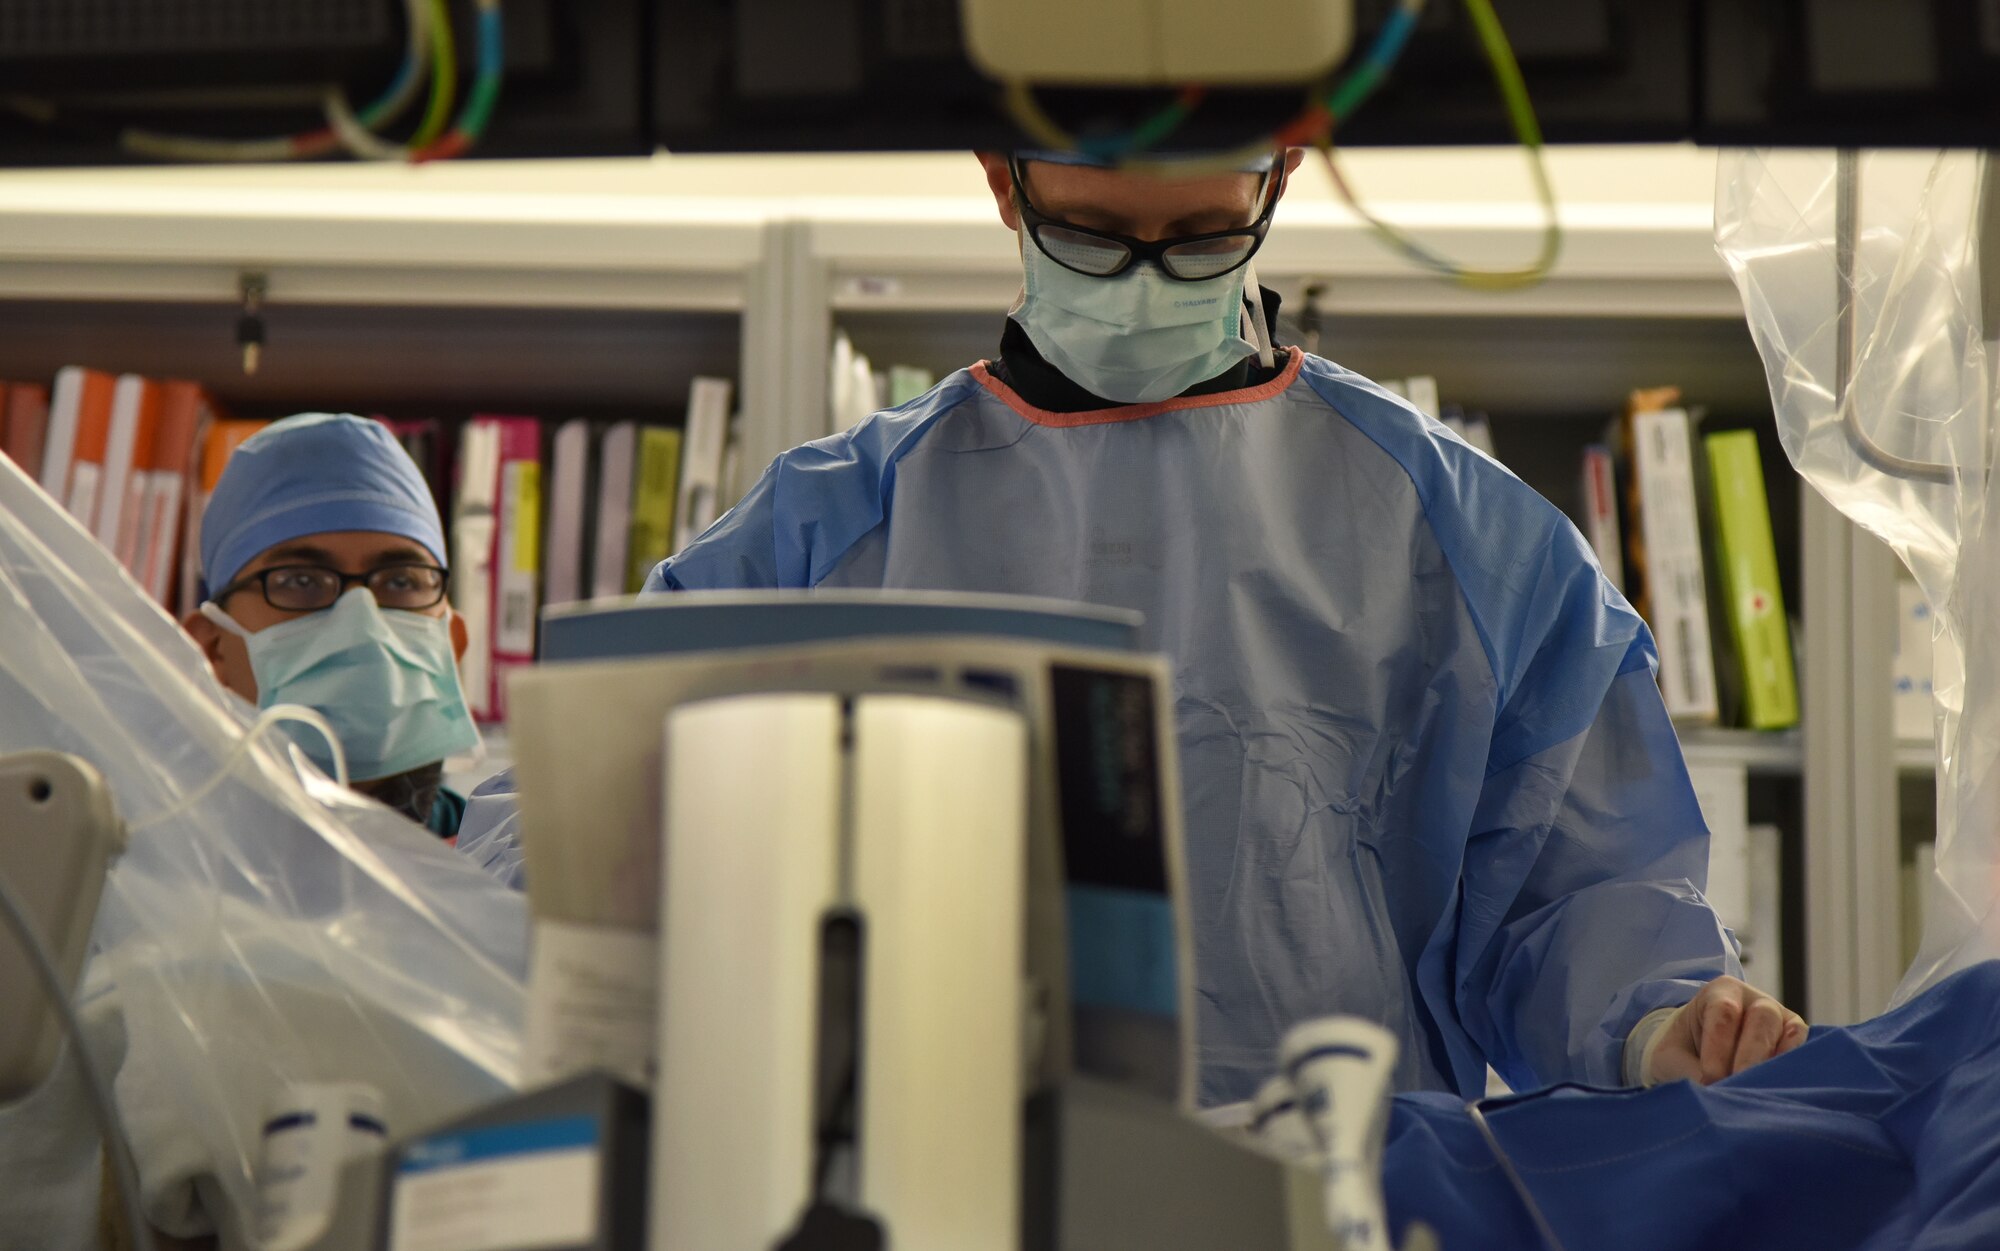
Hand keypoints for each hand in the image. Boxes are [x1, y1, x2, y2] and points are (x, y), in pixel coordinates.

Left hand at [1646, 976, 1807, 1085]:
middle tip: (1736, 1085)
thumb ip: (1689, 1069)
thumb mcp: (1673, 1056)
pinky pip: (1805, 1050)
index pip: (1724, 1012)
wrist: (1698, 1055)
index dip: (1719, 1047)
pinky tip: (1781, 1089)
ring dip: (1773, 1065)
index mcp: (1720, 992)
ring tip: (1757, 1092)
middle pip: (1762, 1019)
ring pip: (1788, 1034)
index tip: (1709, 1079)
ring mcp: (1781, 1019)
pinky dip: (1794, 1068)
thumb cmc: (1684, 1051)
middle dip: (1749, 1057)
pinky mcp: (1798, 1041)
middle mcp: (1756, 1000)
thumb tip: (1715, 1093)